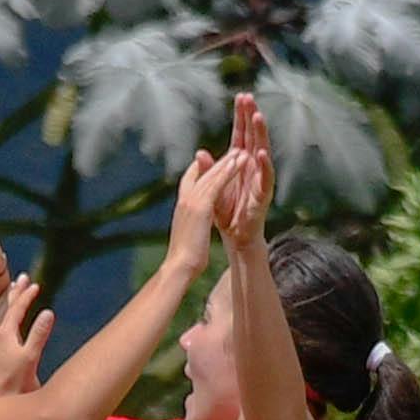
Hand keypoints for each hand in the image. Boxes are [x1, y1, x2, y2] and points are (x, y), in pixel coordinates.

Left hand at [0, 273, 52, 399]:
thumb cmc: (16, 387)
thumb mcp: (31, 359)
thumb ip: (39, 334)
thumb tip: (47, 312)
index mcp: (6, 335)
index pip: (17, 309)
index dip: (27, 296)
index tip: (36, 286)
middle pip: (3, 307)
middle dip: (14, 293)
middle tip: (23, 279)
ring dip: (0, 301)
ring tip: (7, 290)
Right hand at [166, 147, 243, 277]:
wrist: (179, 268)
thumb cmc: (184, 261)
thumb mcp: (188, 238)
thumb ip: (192, 228)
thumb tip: (195, 232)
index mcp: (182, 208)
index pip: (191, 181)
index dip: (203, 170)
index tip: (214, 164)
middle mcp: (185, 200)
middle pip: (202, 174)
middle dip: (218, 162)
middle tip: (233, 151)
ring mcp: (191, 201)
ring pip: (211, 175)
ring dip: (227, 162)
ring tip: (241, 151)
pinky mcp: (201, 206)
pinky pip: (217, 183)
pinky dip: (228, 171)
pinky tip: (240, 163)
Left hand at [212, 94, 273, 251]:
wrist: (235, 236)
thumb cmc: (225, 211)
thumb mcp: (212, 188)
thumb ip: (208, 170)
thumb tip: (199, 153)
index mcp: (239, 162)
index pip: (241, 133)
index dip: (241, 116)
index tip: (240, 96)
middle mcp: (252, 166)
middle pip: (253, 136)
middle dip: (251, 116)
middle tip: (248, 97)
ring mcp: (259, 178)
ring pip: (262, 150)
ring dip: (260, 133)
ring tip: (257, 116)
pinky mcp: (263, 194)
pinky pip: (266, 177)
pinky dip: (264, 165)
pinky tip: (261, 153)